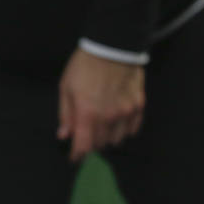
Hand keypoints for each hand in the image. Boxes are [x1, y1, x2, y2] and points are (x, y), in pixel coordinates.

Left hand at [56, 47, 144, 161]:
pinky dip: (123, 131)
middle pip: (99, 145)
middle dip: (90, 144)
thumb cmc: (84, 65)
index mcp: (87, 113)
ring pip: (116, 140)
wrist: (112, 45)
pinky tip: (116, 122)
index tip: (73, 158)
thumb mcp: (66, 87)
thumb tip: (64, 136)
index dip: (76, 156)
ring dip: (107, 138)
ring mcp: (126, 112)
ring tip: (101, 126)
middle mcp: (109, 117)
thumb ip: (66, 114)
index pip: (83, 146)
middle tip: (85, 134)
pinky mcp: (139, 106)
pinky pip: (132, 129)